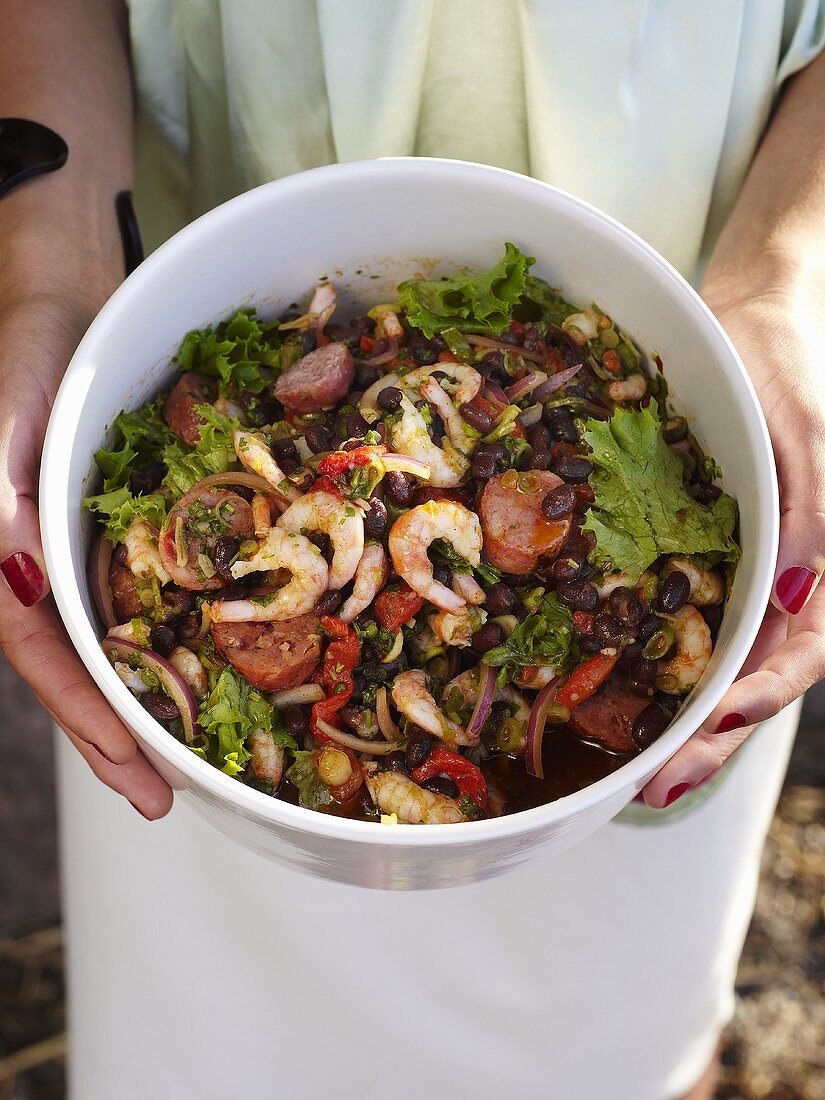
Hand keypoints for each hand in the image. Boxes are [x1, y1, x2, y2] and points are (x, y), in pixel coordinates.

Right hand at [0, 292, 172, 818]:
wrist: (59, 307)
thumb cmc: (24, 360)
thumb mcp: (9, 421)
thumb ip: (1, 499)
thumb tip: (15, 576)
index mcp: (6, 556)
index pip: (43, 655)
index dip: (85, 715)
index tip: (133, 768)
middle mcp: (40, 569)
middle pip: (75, 672)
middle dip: (116, 740)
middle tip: (166, 800)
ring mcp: (74, 556)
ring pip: (105, 649)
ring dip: (142, 707)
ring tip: (189, 764)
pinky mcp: (112, 535)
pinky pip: (134, 600)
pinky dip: (162, 645)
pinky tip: (202, 672)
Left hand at [643, 274, 824, 806]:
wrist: (744, 328)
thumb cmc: (782, 369)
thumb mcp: (803, 432)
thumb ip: (808, 511)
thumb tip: (792, 595)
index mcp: (820, 559)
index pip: (802, 649)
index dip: (765, 694)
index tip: (721, 722)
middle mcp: (781, 581)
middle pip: (755, 679)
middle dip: (711, 738)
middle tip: (655, 787)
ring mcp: (740, 577)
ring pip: (720, 669)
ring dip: (685, 724)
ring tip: (638, 773)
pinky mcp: (702, 563)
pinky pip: (687, 629)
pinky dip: (662, 673)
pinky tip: (624, 703)